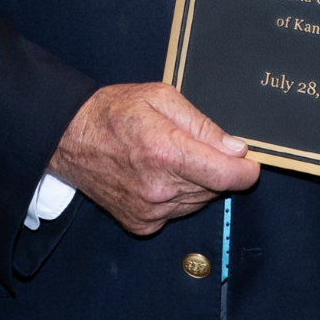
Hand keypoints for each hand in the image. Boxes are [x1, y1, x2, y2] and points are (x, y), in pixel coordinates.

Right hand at [47, 83, 260, 235]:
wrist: (70, 138)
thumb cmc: (114, 112)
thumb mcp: (161, 97)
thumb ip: (202, 124)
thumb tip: (235, 149)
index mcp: (166, 152)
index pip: (226, 176)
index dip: (245, 171)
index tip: (248, 163)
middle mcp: (159, 188)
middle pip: (215, 188)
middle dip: (217, 169)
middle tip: (195, 146)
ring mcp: (149, 210)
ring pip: (198, 201)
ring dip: (197, 183)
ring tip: (171, 158)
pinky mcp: (141, 223)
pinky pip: (177, 212)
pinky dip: (177, 196)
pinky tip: (158, 176)